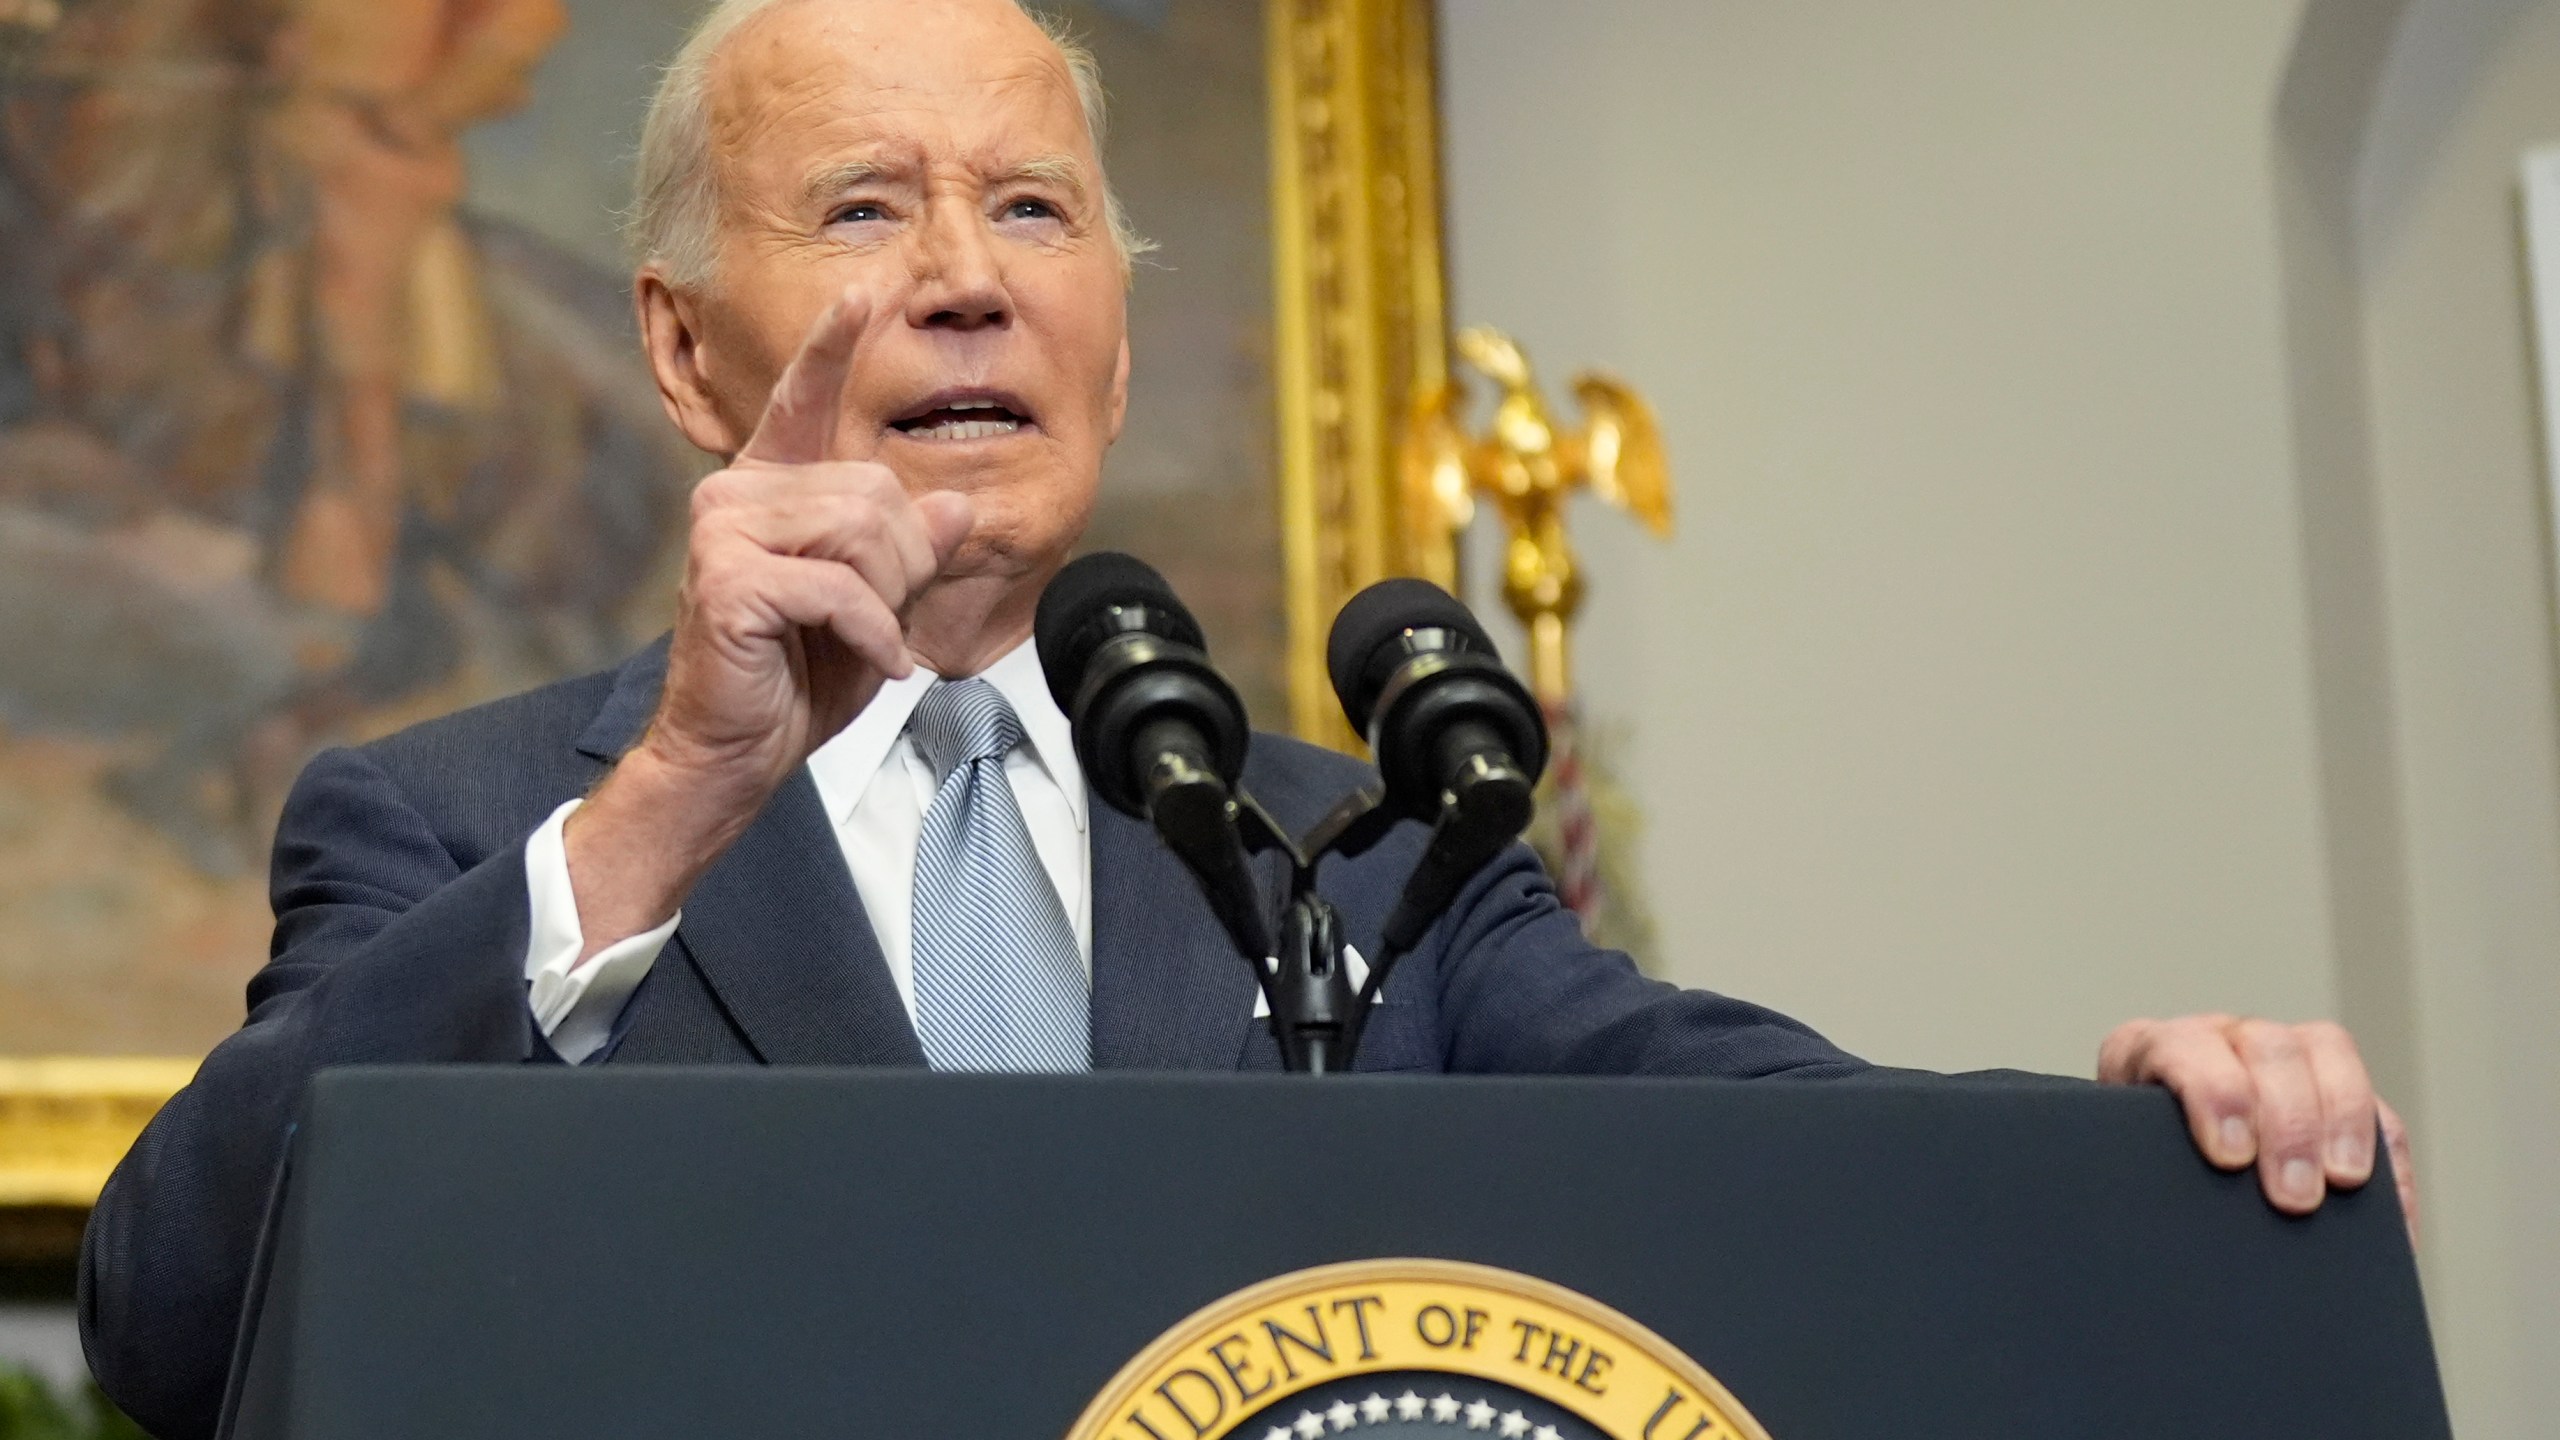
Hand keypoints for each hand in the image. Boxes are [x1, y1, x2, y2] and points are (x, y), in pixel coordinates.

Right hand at [564, 288, 973, 947]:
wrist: (735, 754)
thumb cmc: (796, 680)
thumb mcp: (874, 608)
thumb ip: (909, 554)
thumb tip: (950, 503)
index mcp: (770, 490)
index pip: (807, 401)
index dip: (836, 343)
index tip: (869, 286)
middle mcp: (737, 495)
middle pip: (874, 490)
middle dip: (901, 565)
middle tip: (876, 619)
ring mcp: (723, 530)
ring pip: (863, 533)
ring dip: (885, 600)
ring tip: (862, 638)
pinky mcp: (727, 577)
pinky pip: (842, 588)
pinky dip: (873, 633)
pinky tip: (872, 662)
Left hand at [2100, 1015, 2415, 1238]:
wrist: (2142, 1196)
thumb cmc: (2127, 1185)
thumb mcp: (2120, 1173)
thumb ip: (2134, 1180)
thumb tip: (2152, 1226)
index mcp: (2151, 1051)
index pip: (2184, 1046)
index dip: (2214, 1093)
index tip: (2229, 1157)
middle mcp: (2218, 1041)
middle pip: (2268, 1049)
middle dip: (2288, 1123)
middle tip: (2293, 1197)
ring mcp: (2279, 1059)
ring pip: (2328, 1054)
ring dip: (2344, 1121)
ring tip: (2343, 1185)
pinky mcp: (2334, 1094)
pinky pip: (2378, 1109)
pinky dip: (2388, 1158)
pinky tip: (2390, 1210)